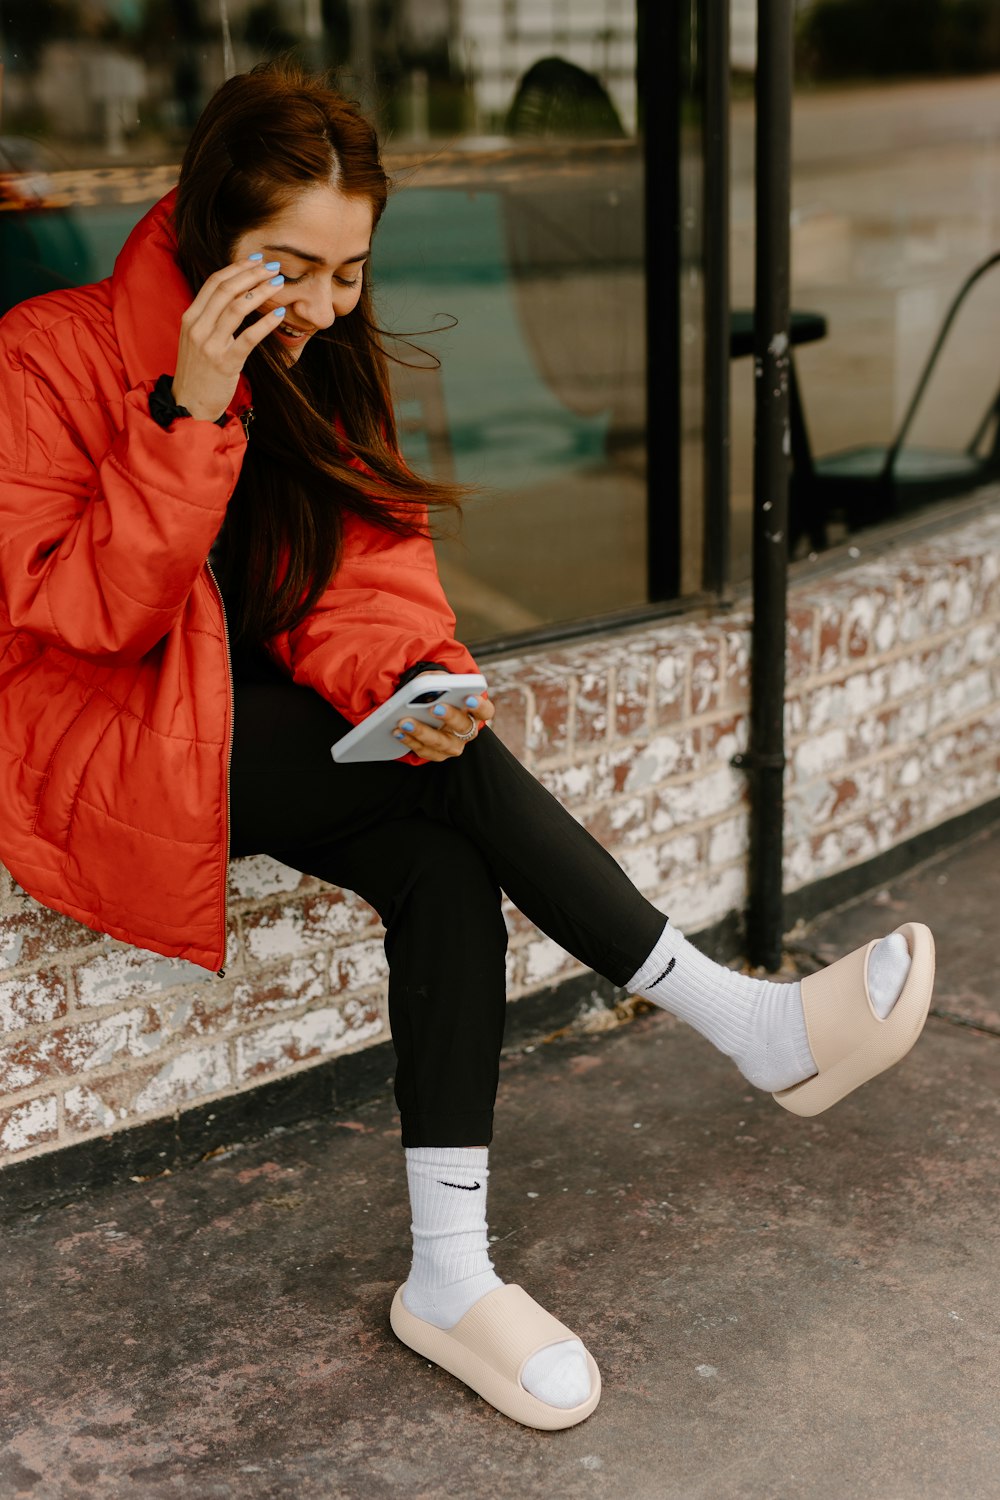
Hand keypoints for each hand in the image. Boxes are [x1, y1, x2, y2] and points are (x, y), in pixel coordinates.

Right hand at [172, 256, 287, 420]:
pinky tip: (279, 314)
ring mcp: (210, 344)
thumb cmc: (198, 372)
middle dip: (252, 274)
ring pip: (238, 307)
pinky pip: (249, 337)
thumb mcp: (197, 339)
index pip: (214, 282)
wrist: (190, 404)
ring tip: (279, 283)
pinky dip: (265, 322)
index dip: (236, 268)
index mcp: (190, 318)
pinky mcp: (225, 362)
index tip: (256, 260)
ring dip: (261, 291)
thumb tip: (234, 296)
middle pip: (227, 289)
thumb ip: (210, 318)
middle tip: (273, 267)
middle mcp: (198, 327)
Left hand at [394, 685, 494, 761]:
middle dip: (449, 717)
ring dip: (423, 732)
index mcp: (474, 711)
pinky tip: (397, 731)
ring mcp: (453, 745)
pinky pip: (425, 751)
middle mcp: (468, 731)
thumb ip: (436, 681)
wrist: (427, 709)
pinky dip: (409, 741)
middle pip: (463, 727)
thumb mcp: (437, 682)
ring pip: (442, 743)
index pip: (485, 710)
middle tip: (434, 708)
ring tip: (405, 722)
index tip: (469, 699)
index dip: (480, 706)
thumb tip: (425, 686)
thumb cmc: (435, 693)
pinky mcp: (438, 754)